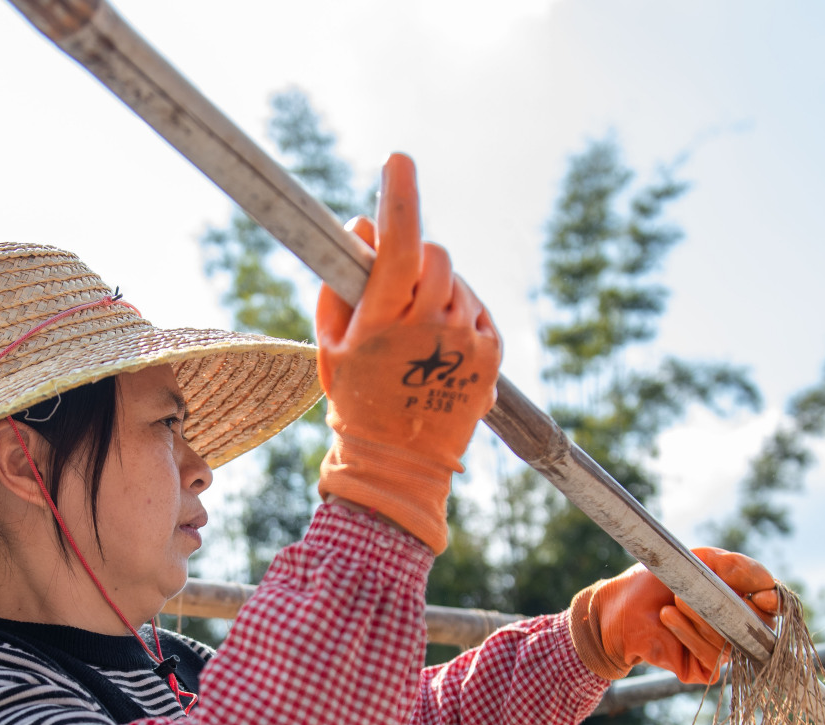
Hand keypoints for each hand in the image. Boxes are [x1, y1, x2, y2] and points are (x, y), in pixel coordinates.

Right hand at [315, 153, 501, 553]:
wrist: (400, 465)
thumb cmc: (356, 400)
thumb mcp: (333, 343)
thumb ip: (343, 283)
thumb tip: (362, 226)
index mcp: (383, 321)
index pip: (398, 244)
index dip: (399, 197)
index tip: (398, 160)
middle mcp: (429, 327)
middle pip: (436, 253)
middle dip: (418, 257)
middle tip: (399, 288)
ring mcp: (465, 342)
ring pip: (459, 282)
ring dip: (440, 292)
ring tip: (417, 337)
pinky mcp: (491, 355)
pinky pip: (478, 310)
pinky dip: (461, 317)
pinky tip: (439, 350)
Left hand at [569, 548, 780, 683]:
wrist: (618, 608)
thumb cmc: (657, 581)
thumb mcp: (698, 563)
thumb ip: (735, 568)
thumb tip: (767, 583)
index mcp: (739, 600)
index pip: (771, 605)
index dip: (772, 602)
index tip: (762, 596)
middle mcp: (735, 628)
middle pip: (757, 624)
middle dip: (725, 605)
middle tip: (690, 593)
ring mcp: (721, 650)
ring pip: (730, 639)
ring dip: (699, 616)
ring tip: (671, 603)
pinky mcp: (703, 669)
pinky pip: (712, 657)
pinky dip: (688, 634)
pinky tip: (666, 618)